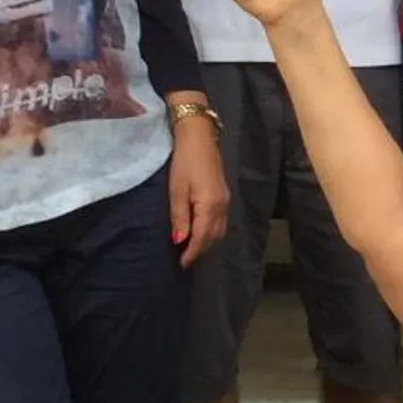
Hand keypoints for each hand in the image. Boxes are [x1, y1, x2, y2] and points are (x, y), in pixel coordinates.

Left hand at [166, 108, 228, 268]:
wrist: (199, 138)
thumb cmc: (184, 162)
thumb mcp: (176, 190)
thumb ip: (179, 217)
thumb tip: (179, 241)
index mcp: (210, 206)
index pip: (202, 237)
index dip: (192, 252)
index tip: (182, 264)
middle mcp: (222, 206)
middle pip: (213, 237)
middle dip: (200, 250)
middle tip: (184, 259)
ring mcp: (225, 201)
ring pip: (219, 230)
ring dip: (206, 242)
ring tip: (191, 248)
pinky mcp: (224, 195)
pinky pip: (220, 221)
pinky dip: (211, 231)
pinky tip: (201, 231)